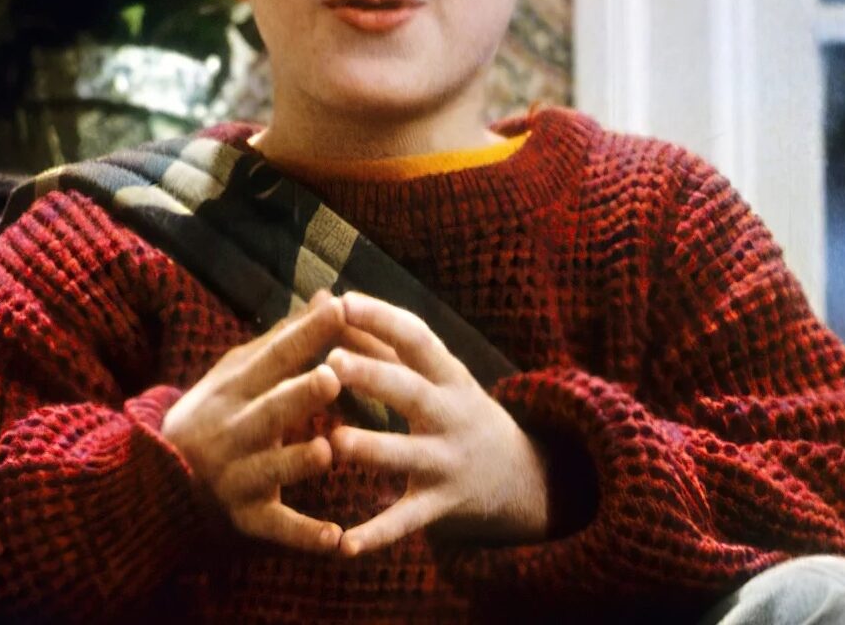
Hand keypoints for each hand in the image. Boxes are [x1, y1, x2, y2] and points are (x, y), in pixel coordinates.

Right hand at [161, 291, 347, 552]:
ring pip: (268, 470)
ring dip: (296, 462)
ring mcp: (235, 478)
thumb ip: (282, 341)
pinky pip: (275, 528)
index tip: (338, 309)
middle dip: (297, 396)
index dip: (304, 336)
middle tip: (332, 377)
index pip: (271, 359)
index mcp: (231, 391)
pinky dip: (304, 535)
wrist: (152, 487)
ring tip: (327, 452)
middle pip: (267, 412)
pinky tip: (336, 539)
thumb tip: (325, 296)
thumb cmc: (212, 418)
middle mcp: (231, 432)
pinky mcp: (244, 520)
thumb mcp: (234, 375)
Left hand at [323, 293, 549, 556]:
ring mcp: (447, 461)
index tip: (343, 302)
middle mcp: (451, 415)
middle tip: (331, 362)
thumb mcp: (434, 376)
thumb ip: (381, 343)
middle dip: (374, 376)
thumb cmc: (452, 411)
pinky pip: (406, 520)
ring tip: (335, 441)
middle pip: (412, 392)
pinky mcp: (440, 505)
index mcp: (448, 375)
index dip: (381, 318)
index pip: (417, 338)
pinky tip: (344, 545)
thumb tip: (327, 300)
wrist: (517, 477)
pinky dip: (377, 534)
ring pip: (407, 456)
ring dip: (372, 448)